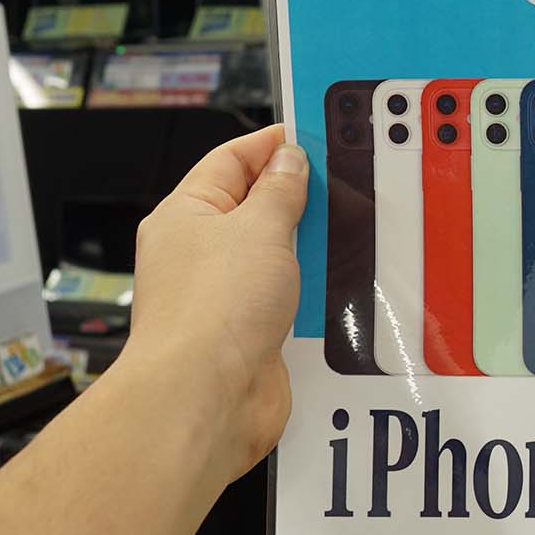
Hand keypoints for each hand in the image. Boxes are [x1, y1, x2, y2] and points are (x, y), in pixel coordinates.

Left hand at [122, 125, 307, 488]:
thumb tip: (289, 160)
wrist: (205, 398)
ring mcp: (223, 297)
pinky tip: (338, 286)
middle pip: (253, 210)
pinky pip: (285, 301)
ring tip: (348, 234)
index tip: (311, 136)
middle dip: (297, 199)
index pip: (229, 161)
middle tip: (342, 184)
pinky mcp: (248, 335)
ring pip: (273, 258)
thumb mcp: (260, 228)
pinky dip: (310, 293)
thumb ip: (281, 190)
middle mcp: (198, 254)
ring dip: (307, 251)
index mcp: (186, 215)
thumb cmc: (213, 311)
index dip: (270, 145)